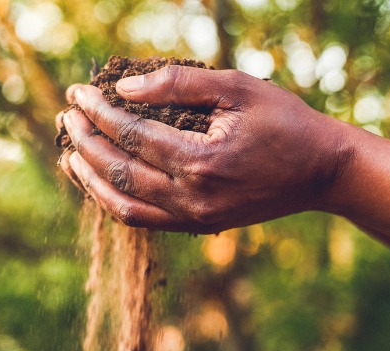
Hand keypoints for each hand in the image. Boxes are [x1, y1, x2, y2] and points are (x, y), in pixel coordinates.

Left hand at [59, 66, 354, 232]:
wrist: (322, 171)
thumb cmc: (285, 122)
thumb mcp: (238, 88)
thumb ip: (179, 85)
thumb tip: (124, 89)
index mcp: (202, 161)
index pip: (132, 136)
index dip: (99, 113)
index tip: (78, 93)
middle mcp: (193, 198)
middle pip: (119, 171)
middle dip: (85, 142)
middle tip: (67, 117)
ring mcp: (196, 219)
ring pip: (124, 205)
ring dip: (90, 179)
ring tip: (70, 153)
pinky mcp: (200, 227)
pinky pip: (144, 219)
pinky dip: (116, 200)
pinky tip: (101, 180)